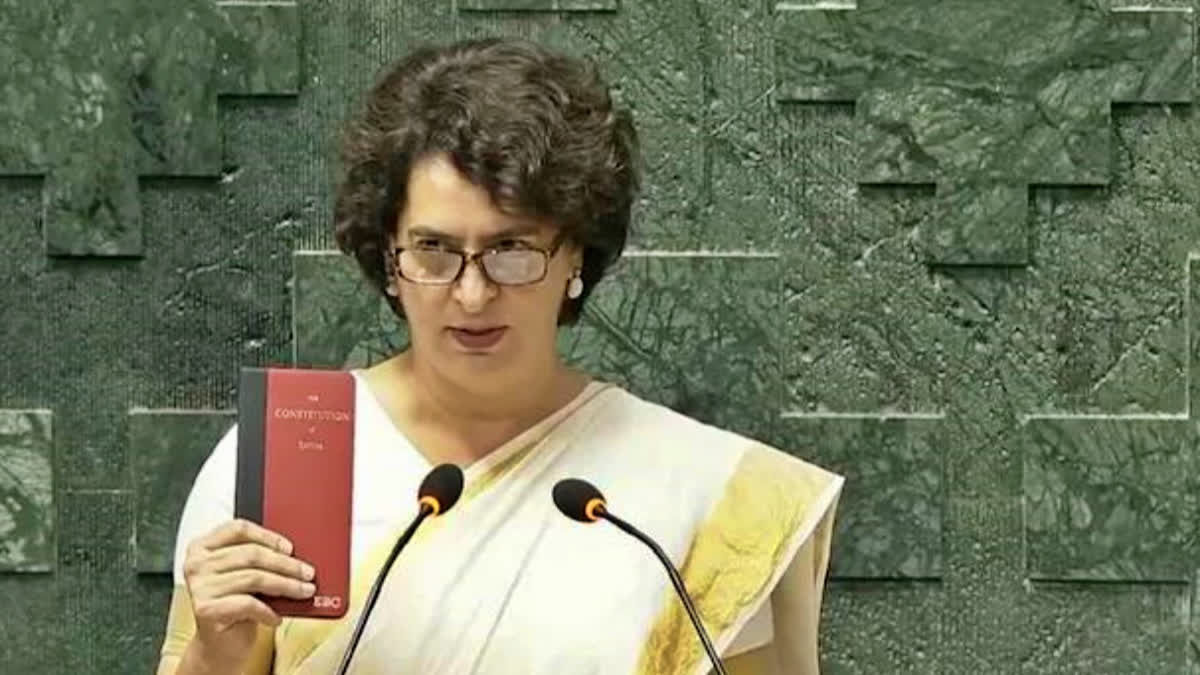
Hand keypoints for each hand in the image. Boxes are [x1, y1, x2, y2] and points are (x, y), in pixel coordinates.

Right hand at [181, 519, 315, 668]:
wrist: (219, 646)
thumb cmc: (235, 607)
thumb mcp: (246, 576)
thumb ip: (260, 560)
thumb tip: (296, 554)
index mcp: (203, 547)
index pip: (238, 529)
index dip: (268, 536)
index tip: (290, 548)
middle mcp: (196, 564)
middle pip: (251, 554)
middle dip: (286, 564)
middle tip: (308, 573)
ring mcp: (199, 586)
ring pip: (254, 578)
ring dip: (285, 585)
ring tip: (303, 592)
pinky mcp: (205, 609)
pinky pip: (248, 603)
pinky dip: (268, 610)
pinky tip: (277, 616)